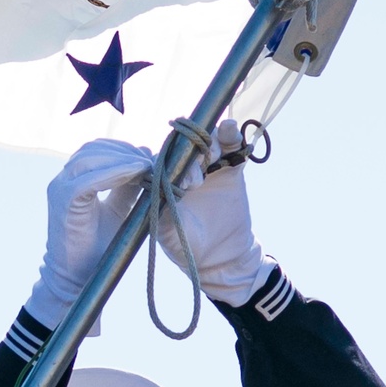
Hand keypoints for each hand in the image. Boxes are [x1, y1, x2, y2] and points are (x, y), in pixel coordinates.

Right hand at [25, 140, 152, 328]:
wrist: (77, 279)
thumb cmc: (98, 248)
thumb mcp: (119, 211)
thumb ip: (128, 188)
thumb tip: (145, 162)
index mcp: (74, 180)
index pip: (97, 151)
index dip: (123, 149)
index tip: (149, 155)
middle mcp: (63, 180)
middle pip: (93, 149)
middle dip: (125, 151)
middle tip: (151, 159)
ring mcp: (60, 188)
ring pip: (91, 159)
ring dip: (122, 159)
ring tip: (147, 166)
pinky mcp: (63, 202)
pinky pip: (89, 179)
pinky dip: (115, 173)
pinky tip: (137, 174)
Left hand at [158, 120, 274, 306]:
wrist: (221, 258)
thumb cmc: (187, 247)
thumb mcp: (169, 234)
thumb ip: (161, 213)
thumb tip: (154, 192)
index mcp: (165, 181)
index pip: (163, 160)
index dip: (170, 163)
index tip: (180, 180)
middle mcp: (185, 169)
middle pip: (186, 147)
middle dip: (191, 156)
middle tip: (197, 182)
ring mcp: (208, 167)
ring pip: (207, 142)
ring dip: (210, 143)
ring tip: (214, 155)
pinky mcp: (230, 169)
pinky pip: (231, 147)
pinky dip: (232, 135)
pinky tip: (231, 128)